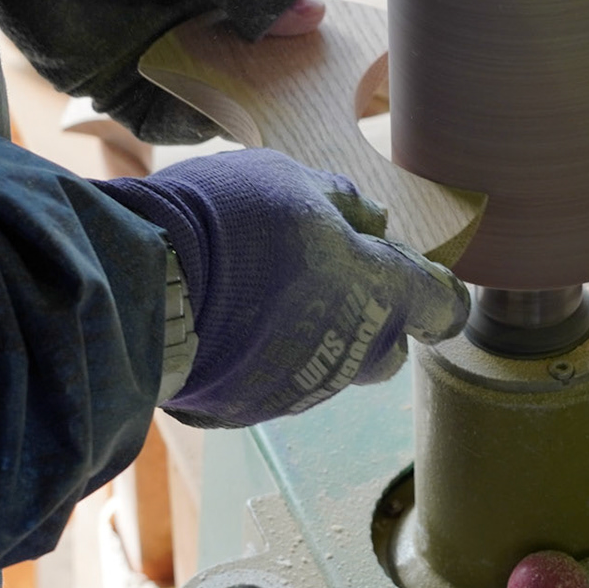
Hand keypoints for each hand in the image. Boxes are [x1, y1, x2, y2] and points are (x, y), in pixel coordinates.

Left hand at [0, 0, 323, 140]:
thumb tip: (314, 19)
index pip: (280, 3)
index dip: (308, 28)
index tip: (339, 53)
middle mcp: (195, 12)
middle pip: (254, 56)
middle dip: (282, 75)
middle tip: (316, 96)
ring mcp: (158, 49)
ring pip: (216, 90)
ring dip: (242, 102)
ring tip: (274, 112)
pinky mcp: (118, 84)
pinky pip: (166, 115)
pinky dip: (192, 120)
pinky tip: (215, 115)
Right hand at [96, 150, 469, 427]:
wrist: (146, 286)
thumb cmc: (228, 221)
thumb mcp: (292, 181)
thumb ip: (342, 202)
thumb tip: (375, 220)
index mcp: (377, 291)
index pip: (442, 306)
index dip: (438, 292)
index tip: (419, 274)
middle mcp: (352, 351)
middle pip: (389, 348)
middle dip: (374, 318)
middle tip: (332, 276)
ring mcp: (303, 386)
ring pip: (333, 367)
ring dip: (316, 334)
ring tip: (268, 293)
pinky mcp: (254, 407)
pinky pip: (279, 382)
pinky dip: (268, 357)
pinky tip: (233, 324)